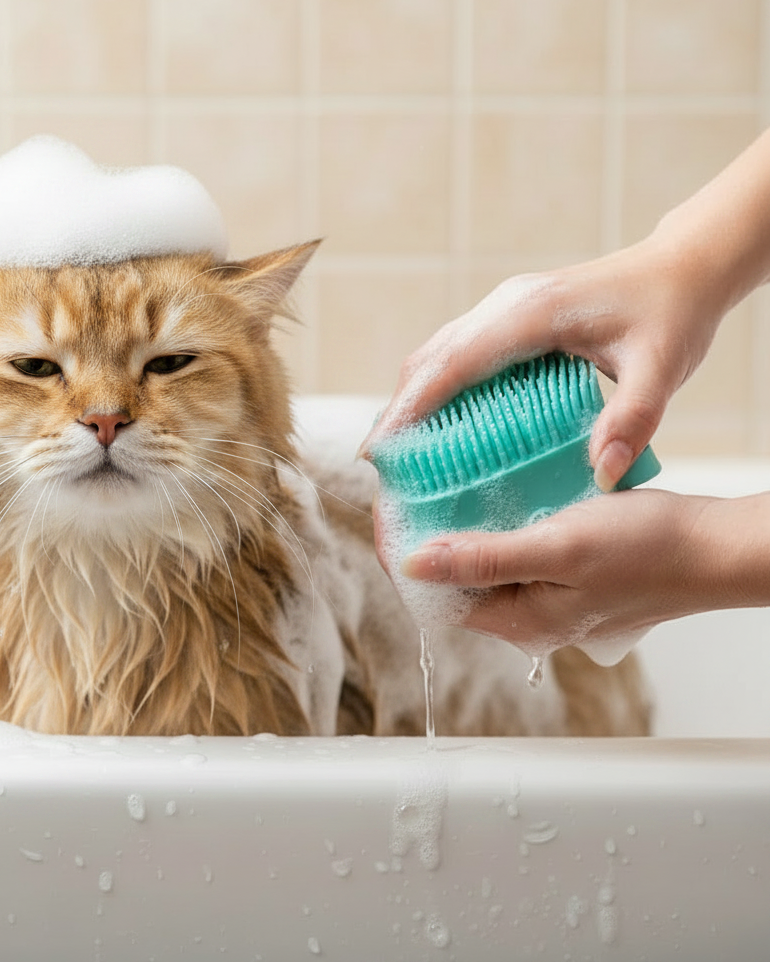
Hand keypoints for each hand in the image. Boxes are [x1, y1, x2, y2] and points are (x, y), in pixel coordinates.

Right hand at [364, 239, 724, 490]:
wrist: (683, 267)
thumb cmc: (674, 314)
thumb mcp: (662, 369)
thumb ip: (633, 420)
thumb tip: (600, 476)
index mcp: (531, 314)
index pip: (452, 364)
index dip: (410, 408)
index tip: (379, 449)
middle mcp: (507, 305)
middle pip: (431, 357)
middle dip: (399, 409)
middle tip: (378, 462)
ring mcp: (505, 306)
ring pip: (438, 351)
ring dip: (413, 396)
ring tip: (398, 448)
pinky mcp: (510, 315)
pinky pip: (458, 350)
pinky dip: (436, 385)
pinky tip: (437, 421)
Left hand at [400, 489, 735, 655]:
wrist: (714, 547)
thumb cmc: (647, 550)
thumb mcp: (556, 549)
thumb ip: (485, 560)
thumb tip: (414, 563)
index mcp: (518, 621)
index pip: (435, 597)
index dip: (405, 555)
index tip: (390, 510)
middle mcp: (528, 615)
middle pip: (453, 580)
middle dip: (424, 537)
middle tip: (408, 487)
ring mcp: (547, 595)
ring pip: (482, 561)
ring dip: (457, 526)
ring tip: (436, 483)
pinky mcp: (564, 573)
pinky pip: (513, 549)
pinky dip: (493, 521)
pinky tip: (486, 491)